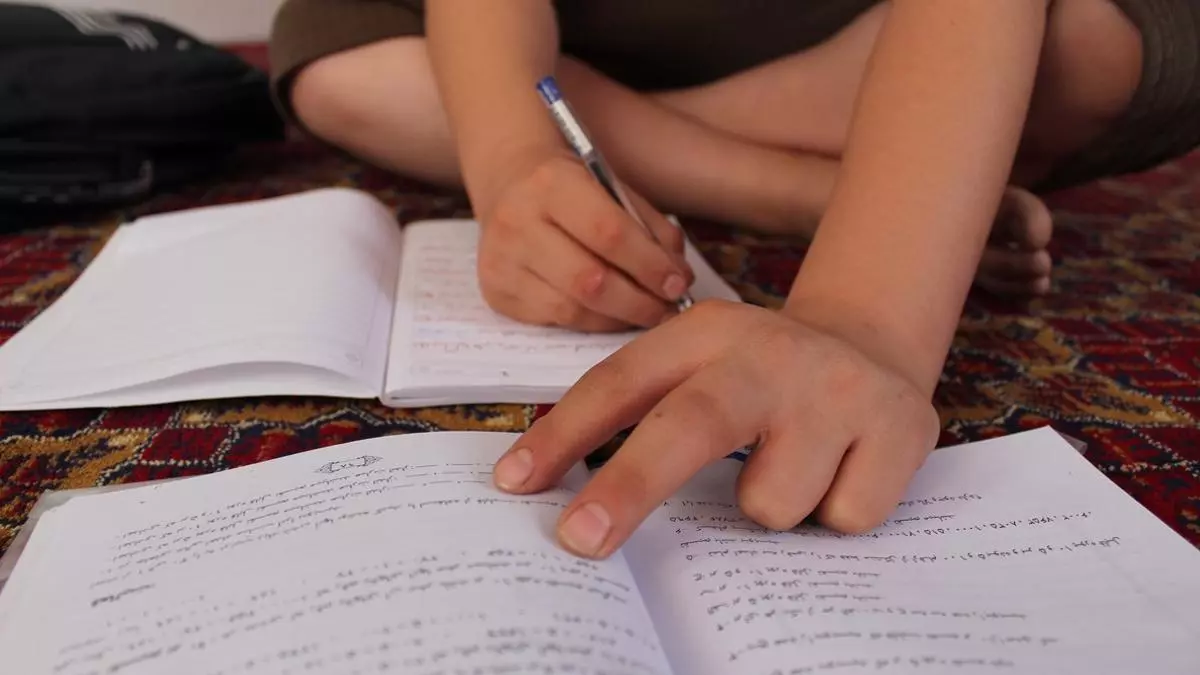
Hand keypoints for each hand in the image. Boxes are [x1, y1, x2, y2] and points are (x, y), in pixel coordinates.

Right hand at [473, 148, 693, 332]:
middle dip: (639, 302)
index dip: (649, 265)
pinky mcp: (496, 291)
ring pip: (572, 309)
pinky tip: (611, 314)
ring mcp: (501, 261)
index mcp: (551, 183)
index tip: (677, 283)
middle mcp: (517, 222)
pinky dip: (592, 322)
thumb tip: (677, 280)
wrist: (509, 180)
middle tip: (667, 308)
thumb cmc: (571, 185)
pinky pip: (554, 320)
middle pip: (590, 280)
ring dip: (619, 318)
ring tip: (646, 313)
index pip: (609, 233)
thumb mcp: (613, 188)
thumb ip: (649, 229)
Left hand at [490, 299, 941, 558]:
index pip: (621, 382)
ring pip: (771, 500)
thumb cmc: (760, 376)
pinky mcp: (901, 428)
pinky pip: (841, 518)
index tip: (515, 483)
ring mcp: (839, 390)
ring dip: (767, 506)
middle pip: (691, 426)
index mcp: (706, 334)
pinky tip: (842, 471)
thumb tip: (575, 506)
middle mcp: (771, 354)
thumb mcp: (701, 366)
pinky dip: (832, 514)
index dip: (563, 434)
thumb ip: (646, 413)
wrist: (871, 344)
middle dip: (629, 489)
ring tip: (791, 467)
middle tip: (580, 541)